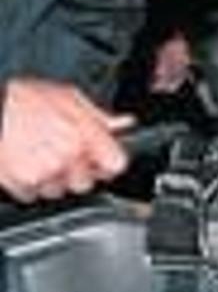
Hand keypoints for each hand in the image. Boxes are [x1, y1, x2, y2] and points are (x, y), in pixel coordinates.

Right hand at [0, 78, 129, 200]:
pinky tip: (23, 163)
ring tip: (38, 154)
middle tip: (62, 153)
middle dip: (78, 171)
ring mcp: (45, 174)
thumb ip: (98, 115)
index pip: (116, 164)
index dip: (109, 162)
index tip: (103, 159)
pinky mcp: (23, 185)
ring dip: (54, 179)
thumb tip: (123, 123)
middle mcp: (68, 157)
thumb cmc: (20, 99)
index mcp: (84, 134)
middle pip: (87, 182)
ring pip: (61, 190)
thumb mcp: (67, 96)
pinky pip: (34, 194)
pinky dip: (30, 184)